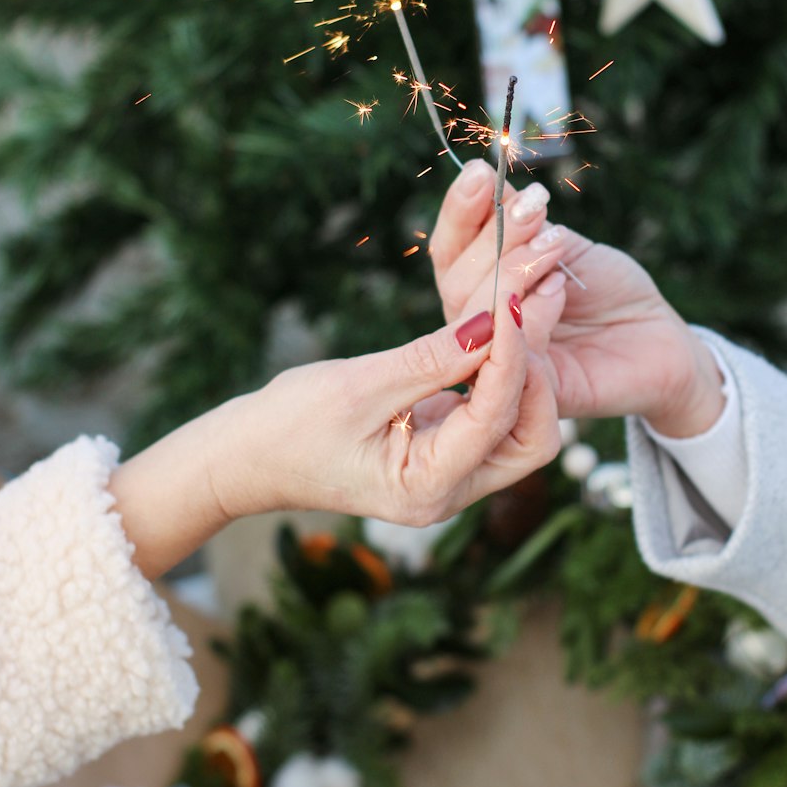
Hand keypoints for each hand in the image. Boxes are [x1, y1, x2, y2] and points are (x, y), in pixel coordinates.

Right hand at [111, 298, 558, 576]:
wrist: (247, 457)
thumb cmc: (287, 427)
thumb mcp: (358, 386)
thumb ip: (432, 358)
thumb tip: (492, 320)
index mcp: (429, 487)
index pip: (495, 416)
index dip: (511, 352)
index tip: (513, 295)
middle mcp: (452, 491)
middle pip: (532, 435)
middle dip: (538, 368)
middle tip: (535, 299)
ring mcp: (453, 474)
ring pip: (521, 423)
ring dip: (526, 364)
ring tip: (526, 298)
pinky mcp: (446, 450)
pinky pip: (493, 410)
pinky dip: (502, 368)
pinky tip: (500, 320)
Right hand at [430, 160, 724, 431]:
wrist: (658, 338)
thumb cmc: (609, 289)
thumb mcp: (565, 246)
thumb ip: (525, 225)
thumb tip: (492, 184)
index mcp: (480, 286)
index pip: (451, 250)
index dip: (460, 211)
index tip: (481, 173)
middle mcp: (479, 325)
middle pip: (454, 281)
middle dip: (493, 237)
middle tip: (533, 206)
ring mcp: (498, 360)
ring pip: (476, 315)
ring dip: (514, 268)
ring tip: (556, 243)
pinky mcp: (527, 393)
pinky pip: (512, 351)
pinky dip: (533, 311)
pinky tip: (561, 285)